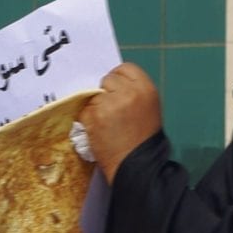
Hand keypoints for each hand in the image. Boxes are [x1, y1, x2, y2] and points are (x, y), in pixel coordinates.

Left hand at [79, 62, 162, 181]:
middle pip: (108, 78)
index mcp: (146, 88)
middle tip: (113, 111)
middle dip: (107, 92)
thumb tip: (110, 81)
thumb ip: (133, 91)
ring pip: (94, 94)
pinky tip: (99, 130)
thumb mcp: (148, 107)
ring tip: (107, 123)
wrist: (137, 165)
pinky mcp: (95, 115)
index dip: (120, 80)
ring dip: (96, 106)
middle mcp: (129, 92)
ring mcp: (111, 103)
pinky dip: (88, 119)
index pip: (125, 68)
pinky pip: (84, 109)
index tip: (119, 93)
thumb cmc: (143, 138)